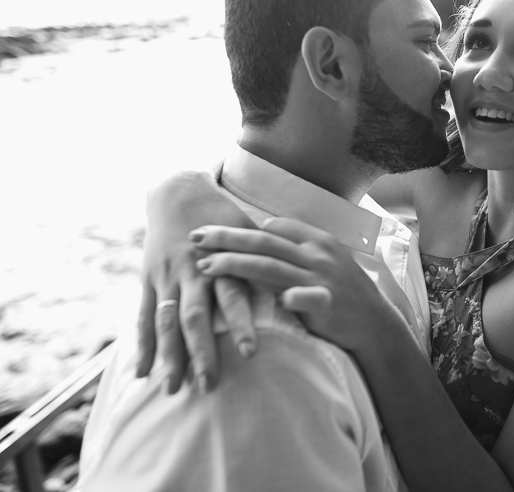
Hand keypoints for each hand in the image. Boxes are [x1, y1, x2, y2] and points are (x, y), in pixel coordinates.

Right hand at [135, 171, 258, 392]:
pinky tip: (143, 373)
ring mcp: (166, 278)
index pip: (232, 297)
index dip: (240, 324)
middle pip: (195, 317)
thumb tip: (300, 288)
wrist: (179, 194)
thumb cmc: (225, 217)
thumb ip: (267, 261)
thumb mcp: (247, 233)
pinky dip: (143, 346)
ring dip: (170, 357)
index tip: (250, 353)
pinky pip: (143, 318)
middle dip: (201, 352)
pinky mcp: (148, 282)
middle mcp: (192, 272)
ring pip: (166, 322)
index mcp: (222, 260)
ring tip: (174, 390)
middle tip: (209, 385)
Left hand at [193, 217, 392, 351]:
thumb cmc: (342, 292)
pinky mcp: (328, 304)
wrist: (374, 322)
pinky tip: (275, 299)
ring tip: (205, 266)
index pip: (272, 226)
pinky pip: (307, 297)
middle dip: (226, 238)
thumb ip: (294, 248)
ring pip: (271, 266)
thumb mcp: (323, 261)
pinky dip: (291, 297)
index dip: (239, 228)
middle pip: (263, 241)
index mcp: (316, 240)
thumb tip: (262, 230)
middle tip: (194, 238)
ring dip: (236, 264)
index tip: (209, 231)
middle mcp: (318, 254)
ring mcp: (322, 278)